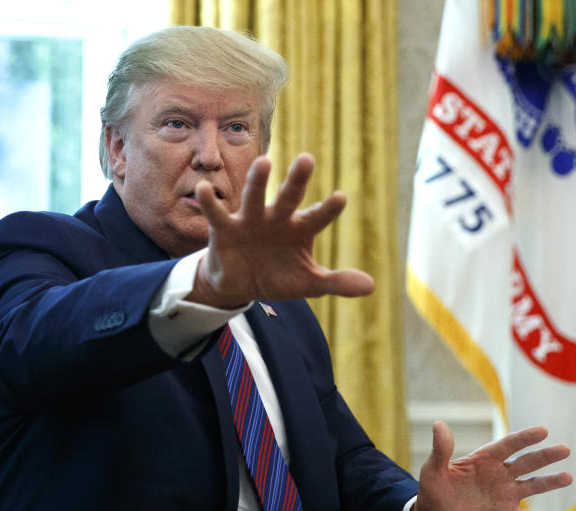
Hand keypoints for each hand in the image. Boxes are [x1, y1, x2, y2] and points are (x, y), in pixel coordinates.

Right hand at [186, 153, 374, 308]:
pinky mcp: (225, 229)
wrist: (241, 286)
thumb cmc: (278, 275)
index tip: (341, 198)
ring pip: (255, 197)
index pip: (317, 217)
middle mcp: (277, 218)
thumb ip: (337, 282)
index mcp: (299, 228)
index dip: (328, 209)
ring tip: (264, 162)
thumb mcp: (308, 283)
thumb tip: (370, 286)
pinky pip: (216, 214)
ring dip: (258, 181)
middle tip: (307, 159)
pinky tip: (205, 188)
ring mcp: (250, 220)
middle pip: (288, 196)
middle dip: (296, 180)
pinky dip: (210, 202)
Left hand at [411, 422, 572, 510]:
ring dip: (550, 482)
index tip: (542, 431)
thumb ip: (440, 450)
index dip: (524, 438)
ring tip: (568, 477)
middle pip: (526, 462)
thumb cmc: (433, 494)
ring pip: (532, 486)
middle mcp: (499, 475)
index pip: (507, 445)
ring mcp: (505, 496)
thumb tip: (438, 425)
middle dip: (545, 456)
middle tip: (565, 449)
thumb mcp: (433, 472)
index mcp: (483, 460)